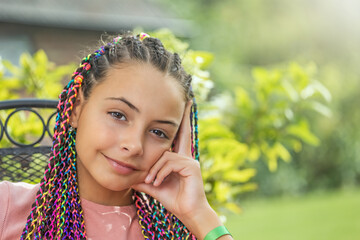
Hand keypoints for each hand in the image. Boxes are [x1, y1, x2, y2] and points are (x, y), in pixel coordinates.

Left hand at [131, 101, 232, 239]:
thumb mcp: (154, 185)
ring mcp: (190, 161)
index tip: (182, 109)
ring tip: (151, 182)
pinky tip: (157, 183)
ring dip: (155, 170)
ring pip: (166, 155)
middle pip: (184, 132)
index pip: (178, 138)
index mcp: (178, 158)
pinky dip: (160, 173)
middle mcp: (186, 156)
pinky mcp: (192, 167)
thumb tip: (130, 176)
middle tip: (188, 100)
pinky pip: (170, 163)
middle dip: (185, 116)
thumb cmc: (173, 199)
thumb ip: (144, 178)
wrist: (187, 212)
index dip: (180, 124)